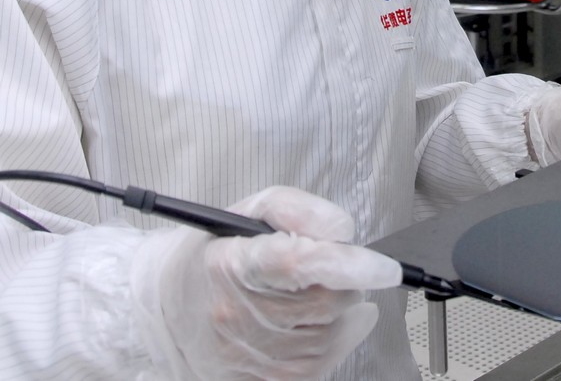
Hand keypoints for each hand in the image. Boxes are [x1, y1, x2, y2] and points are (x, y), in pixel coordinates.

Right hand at [131, 186, 401, 379]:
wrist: (164, 314)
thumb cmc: (216, 255)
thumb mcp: (252, 212)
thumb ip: (299, 210)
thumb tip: (343, 231)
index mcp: (232, 264)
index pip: (298, 263)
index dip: (348, 263)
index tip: (383, 266)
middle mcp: (236, 315)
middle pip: (325, 301)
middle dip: (347, 282)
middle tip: (333, 269)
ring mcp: (248, 355)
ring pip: (330, 333)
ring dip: (341, 310)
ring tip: (317, 294)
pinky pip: (322, 363)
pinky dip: (335, 339)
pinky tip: (320, 322)